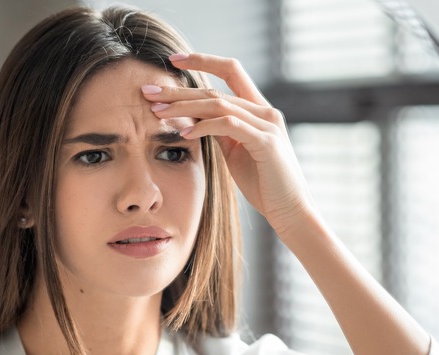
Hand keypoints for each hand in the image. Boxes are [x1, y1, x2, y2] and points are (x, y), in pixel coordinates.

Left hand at [142, 53, 313, 236]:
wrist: (290, 210)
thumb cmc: (263, 183)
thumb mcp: (235, 151)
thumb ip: (220, 131)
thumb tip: (194, 117)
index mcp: (259, 109)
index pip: (230, 71)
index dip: (202, 61)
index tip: (172, 60)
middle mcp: (265, 111)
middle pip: (215, 90)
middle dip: (178, 90)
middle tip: (148, 92)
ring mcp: (268, 124)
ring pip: (218, 104)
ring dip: (184, 107)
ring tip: (158, 112)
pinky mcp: (265, 142)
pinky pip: (229, 125)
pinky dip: (204, 126)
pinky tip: (184, 132)